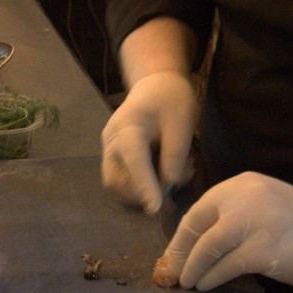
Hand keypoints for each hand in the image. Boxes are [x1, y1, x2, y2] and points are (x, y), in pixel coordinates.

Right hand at [101, 70, 198, 214]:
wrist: (156, 85)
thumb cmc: (171, 98)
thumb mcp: (182, 121)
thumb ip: (175, 153)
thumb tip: (169, 184)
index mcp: (128, 126)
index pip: (134, 160)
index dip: (144, 185)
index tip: (156, 207)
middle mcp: (112, 142)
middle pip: (118, 181)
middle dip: (145, 192)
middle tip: (181, 178)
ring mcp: (110, 152)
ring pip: (120, 186)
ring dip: (147, 190)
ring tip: (180, 172)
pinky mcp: (116, 159)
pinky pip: (126, 181)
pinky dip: (146, 185)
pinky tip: (170, 171)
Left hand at [160, 172, 292, 290]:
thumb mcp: (261, 205)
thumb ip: (232, 216)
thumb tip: (192, 246)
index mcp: (240, 185)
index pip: (198, 211)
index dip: (181, 238)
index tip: (173, 257)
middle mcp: (244, 198)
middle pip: (196, 227)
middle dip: (180, 254)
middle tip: (174, 273)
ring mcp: (255, 222)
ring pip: (208, 248)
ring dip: (193, 269)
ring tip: (189, 283)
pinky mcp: (265, 249)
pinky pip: (227, 266)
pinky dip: (212, 278)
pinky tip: (208, 285)